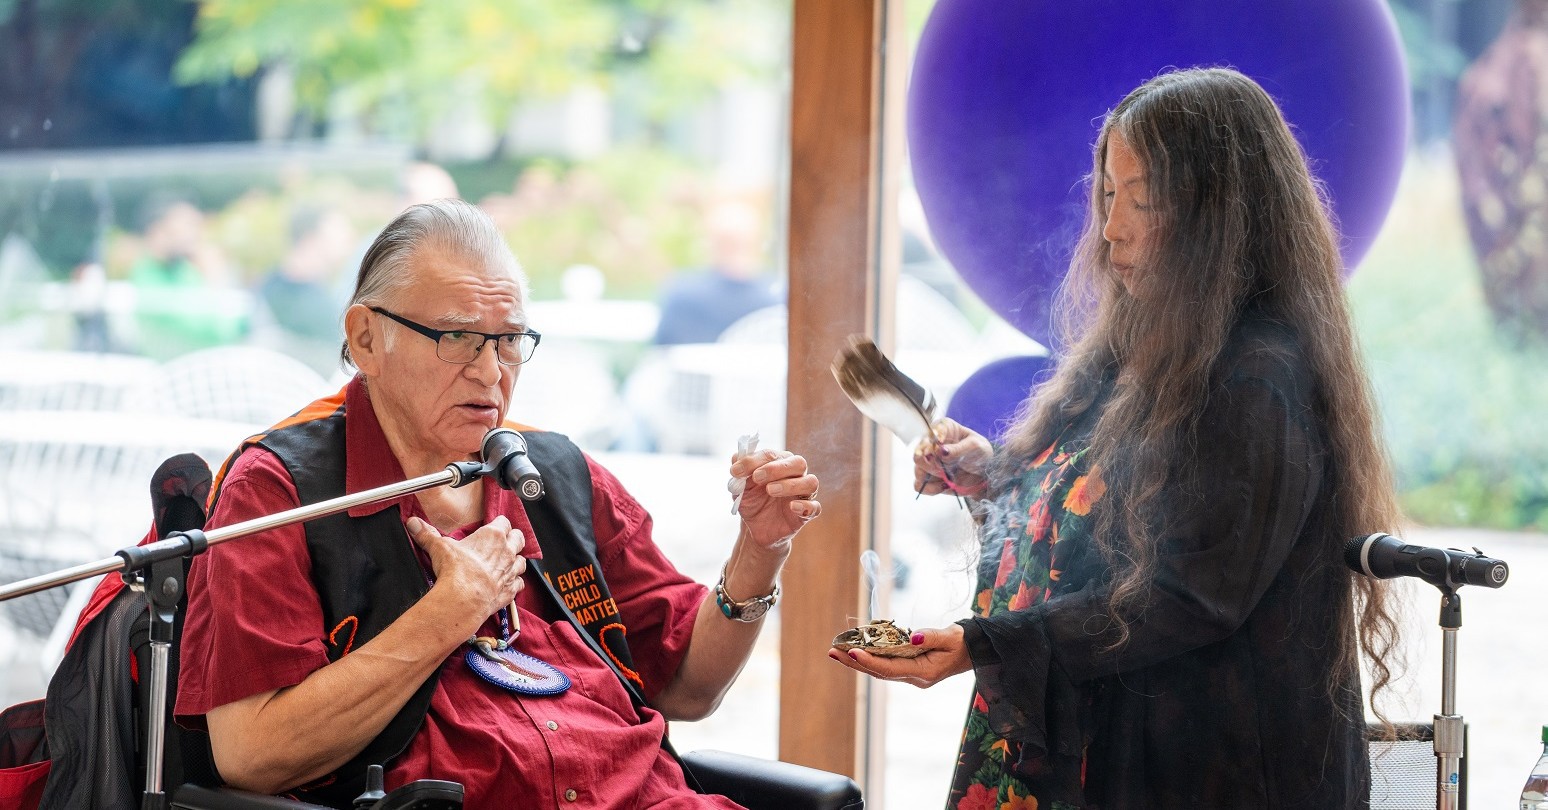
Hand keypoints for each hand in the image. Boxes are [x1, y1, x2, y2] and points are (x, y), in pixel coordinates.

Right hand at [406, 515, 525, 619]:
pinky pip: (520, 583)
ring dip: (517, 560)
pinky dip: (516, 582)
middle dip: (513, 538)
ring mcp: (511, 571)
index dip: (499, 523)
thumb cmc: (456, 571)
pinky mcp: (511, 590)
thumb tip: (414, 524)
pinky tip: (509, 583)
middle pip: (518, 538)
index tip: (494, 525)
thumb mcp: (439, 547)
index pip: (503, 522)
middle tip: (506, 540)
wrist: (464, 598)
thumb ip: (427, 534)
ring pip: (522, 560)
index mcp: (493, 536)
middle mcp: (506, 551)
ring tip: (509, 561)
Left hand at [730, 449, 819, 551]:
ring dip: (790, 485)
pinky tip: (792, 507)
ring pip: (810, 482)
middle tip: (757, 477)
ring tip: (770, 490)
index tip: (735, 471)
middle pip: (798, 463)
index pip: (771, 455)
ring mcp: (803, 494)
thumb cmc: (752, 501)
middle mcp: (796, 475)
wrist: (755, 528)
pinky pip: (814, 507)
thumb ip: (740, 472)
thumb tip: (736, 456)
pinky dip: (805, 506)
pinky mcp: (806, 514)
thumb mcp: (741, 487)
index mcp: (780, 463)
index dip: (753, 461)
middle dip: (776, 468)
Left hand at [827, 625, 971, 687]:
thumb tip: (913, 637)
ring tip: (836, 652)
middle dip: (855, 662)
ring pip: (879, 670)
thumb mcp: (951, 637)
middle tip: (832, 652)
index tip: (852, 651)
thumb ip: (932, 636)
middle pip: (879, 672)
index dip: (870, 661)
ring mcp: (912, 676)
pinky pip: (885, 665)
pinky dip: (870, 658)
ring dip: (858, 662)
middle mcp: (915, 678)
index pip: (891, 669)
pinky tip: (855, 651)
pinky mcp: (910, 669)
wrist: (973, 651)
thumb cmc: (962, 643)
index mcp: (925, 673)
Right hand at [913, 418, 992, 497]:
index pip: (930, 433)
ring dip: (932, 476)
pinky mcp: (929, 478)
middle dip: (930, 463)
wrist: (985, 473)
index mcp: (943, 429)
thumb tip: (941, 451)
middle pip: (918, 453)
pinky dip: (930, 488)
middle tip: (943, 468)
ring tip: (947, 478)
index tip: (942, 449)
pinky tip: (944, 486)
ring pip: (918, 470)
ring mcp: (929, 463)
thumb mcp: (976, 447)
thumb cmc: (980, 453)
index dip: (933, 442)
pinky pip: (919, 485)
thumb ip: (959, 449)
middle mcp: (932, 445)